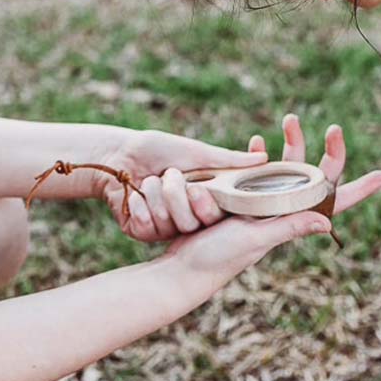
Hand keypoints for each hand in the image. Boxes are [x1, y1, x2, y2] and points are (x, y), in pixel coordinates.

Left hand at [98, 128, 267, 241]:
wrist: (116, 155)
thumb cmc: (157, 148)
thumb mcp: (196, 151)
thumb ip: (229, 160)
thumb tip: (264, 158)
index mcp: (204, 197)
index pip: (219, 212)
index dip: (211, 204)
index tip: (200, 187)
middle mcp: (188, 215)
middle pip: (197, 222)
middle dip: (179, 194)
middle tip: (170, 173)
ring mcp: (167, 226)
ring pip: (173, 224)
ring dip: (157, 195)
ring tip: (148, 179)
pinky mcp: (145, 232)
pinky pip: (150, 229)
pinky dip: (141, 206)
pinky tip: (133, 194)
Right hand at [166, 116, 380, 278]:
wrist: (185, 266)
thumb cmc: (217, 256)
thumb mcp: (256, 239)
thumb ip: (289, 227)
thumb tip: (328, 221)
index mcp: (292, 219)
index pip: (336, 202)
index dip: (361, 189)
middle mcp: (283, 209)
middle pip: (316, 176)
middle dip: (328, 151)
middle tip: (335, 127)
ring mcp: (263, 202)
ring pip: (289, 166)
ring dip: (292, 142)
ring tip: (290, 119)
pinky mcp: (241, 197)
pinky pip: (259, 170)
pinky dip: (261, 153)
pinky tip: (259, 140)